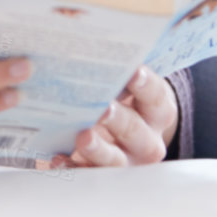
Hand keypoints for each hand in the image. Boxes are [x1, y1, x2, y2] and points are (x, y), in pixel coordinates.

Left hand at [47, 66, 178, 168]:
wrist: (129, 135)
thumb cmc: (125, 101)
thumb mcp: (130, 86)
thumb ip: (119, 70)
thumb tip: (93, 40)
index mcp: (158, 111)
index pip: (155, 97)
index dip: (145, 85)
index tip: (134, 72)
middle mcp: (147, 140)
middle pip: (134, 130)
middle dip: (118, 119)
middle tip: (103, 108)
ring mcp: (126, 161)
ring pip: (114, 160)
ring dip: (98, 149)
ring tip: (83, 137)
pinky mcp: (100, 175)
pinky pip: (86, 175)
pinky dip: (72, 168)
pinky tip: (58, 159)